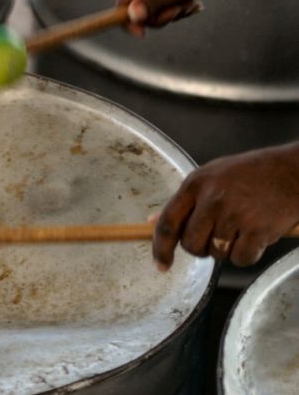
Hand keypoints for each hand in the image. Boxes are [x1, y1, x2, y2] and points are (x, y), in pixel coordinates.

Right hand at [114, 0, 233, 35]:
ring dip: (168, 12)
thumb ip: (154, 1)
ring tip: (189, 5)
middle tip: (178, 12)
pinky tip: (190, 1)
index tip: (144, 33)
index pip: (120, 3)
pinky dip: (172, 5)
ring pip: (148, 5)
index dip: (128, 21)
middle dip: (155, 17)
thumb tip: (132, 15)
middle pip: (133, 7)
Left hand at [153, 143, 298, 270]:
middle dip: (200, 248)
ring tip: (239, 229)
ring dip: (225, 250)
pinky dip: (247, 255)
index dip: (160, 248)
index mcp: (195, 184)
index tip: (161, 265)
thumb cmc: (251, 173)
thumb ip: (184, 201)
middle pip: (190, 244)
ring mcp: (235, 216)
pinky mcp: (257, 231)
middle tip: (214, 237)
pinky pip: (240, 260)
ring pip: (215, 254)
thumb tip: (152, 222)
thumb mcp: (210, 176)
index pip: (168, 223)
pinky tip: (254, 236)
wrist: (292, 171)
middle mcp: (212, 200)